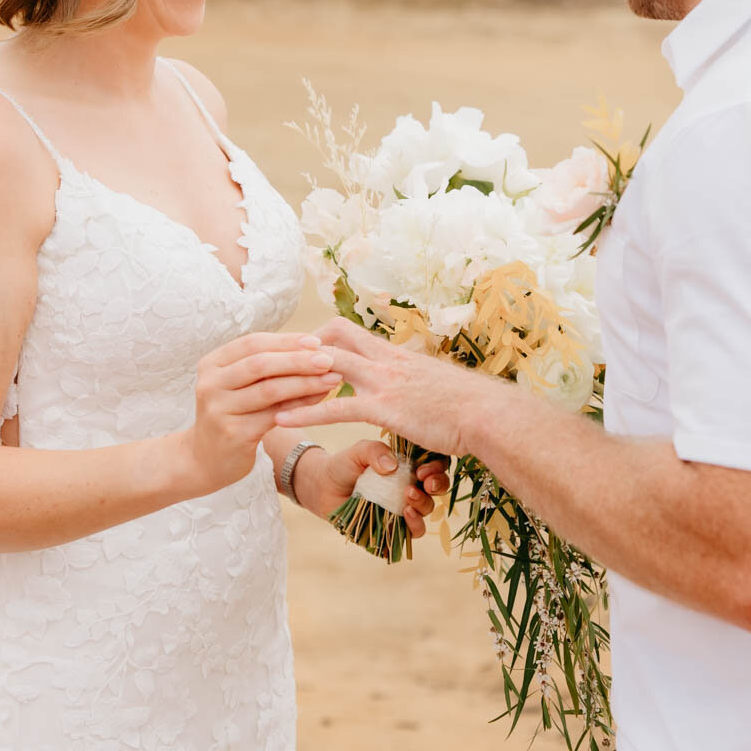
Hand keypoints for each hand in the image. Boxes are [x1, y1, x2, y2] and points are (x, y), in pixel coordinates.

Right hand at [188, 332, 341, 494]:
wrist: (205, 460)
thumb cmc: (233, 415)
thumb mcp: (241, 385)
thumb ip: (267, 367)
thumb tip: (314, 349)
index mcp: (212, 364)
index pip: (252, 343)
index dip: (286, 340)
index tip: (316, 341)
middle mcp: (210, 384)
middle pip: (260, 364)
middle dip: (298, 360)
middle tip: (328, 358)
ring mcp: (219, 410)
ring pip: (269, 390)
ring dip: (305, 382)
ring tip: (332, 378)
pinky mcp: (233, 434)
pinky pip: (274, 415)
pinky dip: (300, 405)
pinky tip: (320, 400)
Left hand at [273, 318, 503, 457]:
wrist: (488, 414)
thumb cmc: (468, 405)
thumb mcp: (436, 384)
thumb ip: (415, 381)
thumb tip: (412, 384)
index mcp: (395, 354)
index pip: (348, 331)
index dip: (320, 337)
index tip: (298, 350)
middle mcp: (385, 360)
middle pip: (331, 337)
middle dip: (298, 348)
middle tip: (269, 362)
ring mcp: (383, 382)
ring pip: (326, 365)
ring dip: (292, 374)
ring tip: (262, 385)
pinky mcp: (384, 408)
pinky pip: (335, 406)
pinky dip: (305, 411)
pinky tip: (282, 418)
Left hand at [294, 440, 450, 537]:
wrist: (322, 487)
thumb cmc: (343, 465)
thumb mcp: (359, 451)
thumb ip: (374, 450)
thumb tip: (392, 466)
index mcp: (408, 465)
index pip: (434, 464)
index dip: (437, 466)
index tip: (425, 467)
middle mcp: (411, 486)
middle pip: (438, 487)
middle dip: (438, 484)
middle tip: (425, 482)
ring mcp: (403, 508)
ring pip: (428, 509)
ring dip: (424, 503)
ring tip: (408, 496)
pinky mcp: (394, 528)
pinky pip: (413, 532)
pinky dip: (415, 524)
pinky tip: (406, 514)